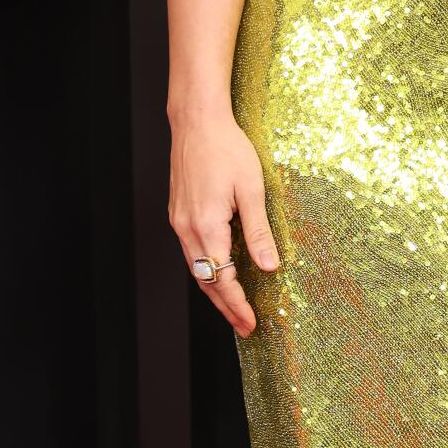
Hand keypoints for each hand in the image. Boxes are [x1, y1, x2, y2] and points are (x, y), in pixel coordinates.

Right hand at [169, 110, 279, 334]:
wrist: (197, 121)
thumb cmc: (227, 148)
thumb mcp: (252, 189)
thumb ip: (258, 232)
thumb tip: (269, 266)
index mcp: (207, 225)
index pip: (222, 279)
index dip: (237, 304)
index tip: (251, 323)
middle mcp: (187, 228)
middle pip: (205, 280)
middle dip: (226, 307)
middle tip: (245, 326)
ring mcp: (179, 221)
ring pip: (196, 268)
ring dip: (215, 290)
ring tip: (234, 307)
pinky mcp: (178, 213)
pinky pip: (191, 251)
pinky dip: (206, 269)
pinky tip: (220, 272)